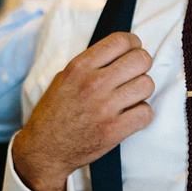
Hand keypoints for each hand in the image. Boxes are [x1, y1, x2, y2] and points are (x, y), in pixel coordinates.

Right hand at [13, 32, 155, 190]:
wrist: (44, 149)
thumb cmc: (54, 113)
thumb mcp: (63, 79)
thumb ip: (90, 64)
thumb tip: (120, 53)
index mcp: (79, 67)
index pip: (120, 40)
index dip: (134, 43)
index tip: (133, 50)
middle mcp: (93, 84)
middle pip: (140, 60)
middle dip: (142, 65)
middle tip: (135, 74)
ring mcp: (105, 108)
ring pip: (147, 85)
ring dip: (142, 91)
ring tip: (130, 97)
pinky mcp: (114, 130)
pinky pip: (146, 112)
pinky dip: (142, 114)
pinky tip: (130, 115)